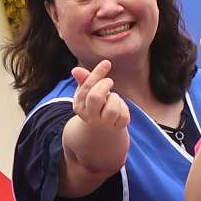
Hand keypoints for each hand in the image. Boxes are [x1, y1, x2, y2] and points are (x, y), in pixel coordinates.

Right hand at [64, 59, 131, 180]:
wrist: (99, 137)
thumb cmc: (94, 109)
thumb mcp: (87, 96)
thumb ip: (84, 82)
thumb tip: (76, 70)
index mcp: (79, 106)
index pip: (87, 87)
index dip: (98, 73)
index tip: (107, 63)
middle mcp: (89, 116)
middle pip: (96, 97)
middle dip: (105, 85)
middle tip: (110, 82)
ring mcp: (103, 124)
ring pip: (112, 107)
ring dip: (115, 99)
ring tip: (113, 99)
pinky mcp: (117, 129)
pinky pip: (124, 115)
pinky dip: (124, 108)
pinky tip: (120, 110)